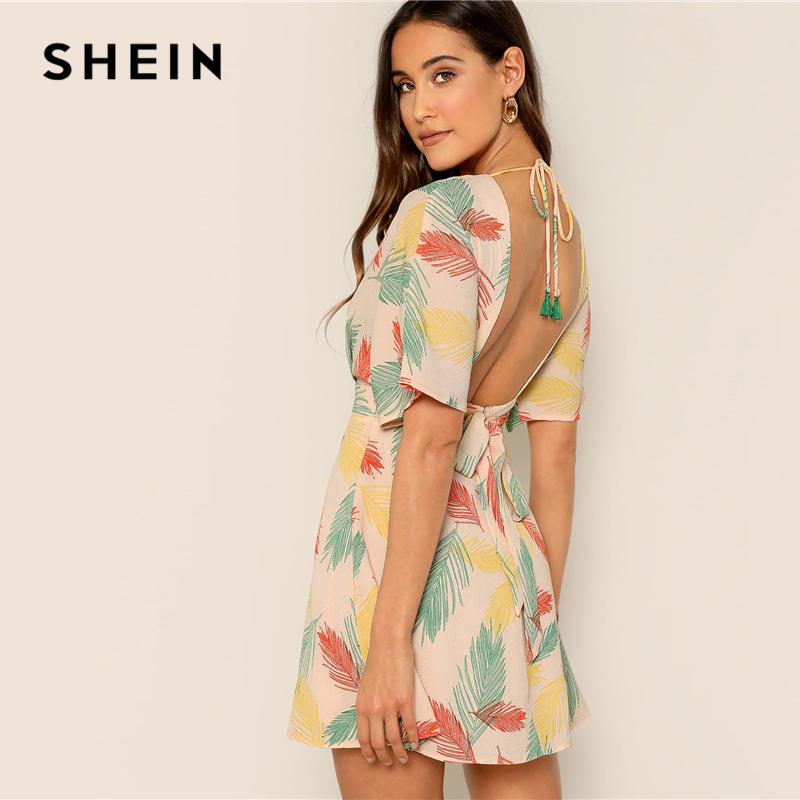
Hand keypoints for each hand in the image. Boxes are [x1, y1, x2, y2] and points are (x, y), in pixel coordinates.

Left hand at [355, 636, 419, 765]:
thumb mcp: (365, 686)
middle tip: (389, 763)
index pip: (363, 738)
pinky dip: (414, 738)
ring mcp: (389, 705)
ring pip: (394, 739)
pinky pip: (410, 725)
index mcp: (362, 706)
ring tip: (404, 758)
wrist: (388, 644)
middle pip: (378, 743)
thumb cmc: (377, 661)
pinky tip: (417, 743)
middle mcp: (374, 709)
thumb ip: (368, 704)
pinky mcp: (405, 699)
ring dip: (400, 752)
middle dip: (384, 757)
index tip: (373, 759)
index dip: (368, 752)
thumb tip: (372, 720)